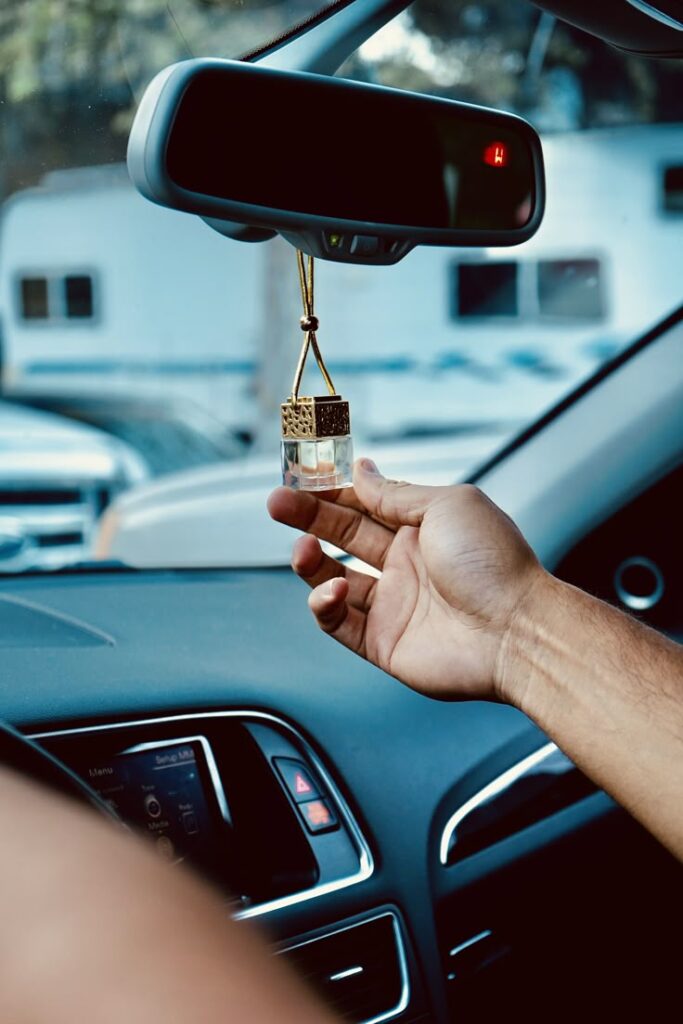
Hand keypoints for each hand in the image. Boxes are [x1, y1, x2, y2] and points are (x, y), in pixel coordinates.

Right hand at [267, 459, 544, 701]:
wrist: (516, 630)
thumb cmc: (493, 562)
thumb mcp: (445, 505)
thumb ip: (394, 492)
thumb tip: (361, 469)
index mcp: (421, 528)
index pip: (364, 505)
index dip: (331, 492)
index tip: (301, 478)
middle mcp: (405, 564)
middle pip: (342, 536)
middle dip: (307, 518)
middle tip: (277, 503)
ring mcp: (393, 604)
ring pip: (333, 579)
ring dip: (310, 562)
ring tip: (301, 549)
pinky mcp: (383, 642)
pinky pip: (339, 623)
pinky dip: (326, 605)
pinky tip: (335, 590)